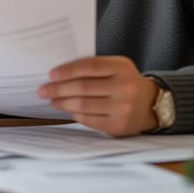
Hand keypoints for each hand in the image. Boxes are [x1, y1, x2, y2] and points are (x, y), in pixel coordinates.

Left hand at [38, 55, 158, 136]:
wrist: (150, 104)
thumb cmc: (125, 82)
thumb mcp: (116, 68)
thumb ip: (93, 68)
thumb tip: (59, 74)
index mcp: (122, 67)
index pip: (89, 67)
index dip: (67, 71)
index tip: (51, 75)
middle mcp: (125, 87)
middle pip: (83, 87)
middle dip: (58, 89)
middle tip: (43, 90)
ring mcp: (123, 108)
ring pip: (83, 105)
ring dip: (63, 103)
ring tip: (52, 101)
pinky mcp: (118, 126)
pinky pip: (88, 120)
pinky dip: (74, 114)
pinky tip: (68, 110)